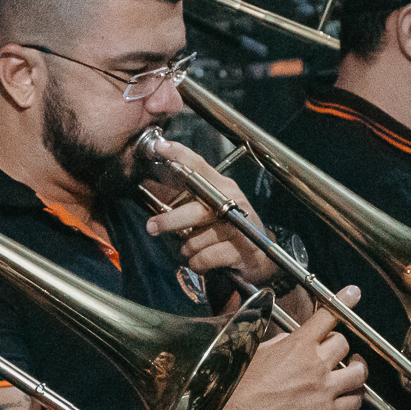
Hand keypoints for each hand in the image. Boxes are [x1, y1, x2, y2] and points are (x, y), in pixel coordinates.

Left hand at [142, 138, 279, 287]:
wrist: (260, 256)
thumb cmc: (230, 229)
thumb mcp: (208, 209)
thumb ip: (182, 198)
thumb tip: (150, 184)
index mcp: (222, 187)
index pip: (199, 167)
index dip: (180, 156)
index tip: (160, 147)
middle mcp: (233, 202)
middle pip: (196, 209)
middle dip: (170, 220)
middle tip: (152, 226)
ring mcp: (239, 226)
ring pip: (198, 239)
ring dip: (188, 248)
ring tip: (192, 249)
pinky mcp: (242, 249)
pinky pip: (206, 257)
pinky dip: (198, 262)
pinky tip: (201, 261)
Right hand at [218, 289, 365, 409]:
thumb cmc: (241, 384)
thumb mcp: (261, 351)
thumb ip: (284, 342)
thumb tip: (296, 339)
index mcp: (298, 345)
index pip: (327, 316)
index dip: (344, 301)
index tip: (353, 293)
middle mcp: (315, 364)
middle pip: (344, 343)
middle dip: (339, 344)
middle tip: (333, 349)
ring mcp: (323, 389)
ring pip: (358, 372)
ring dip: (356, 368)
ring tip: (353, 368)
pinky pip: (354, 402)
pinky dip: (356, 395)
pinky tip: (350, 392)